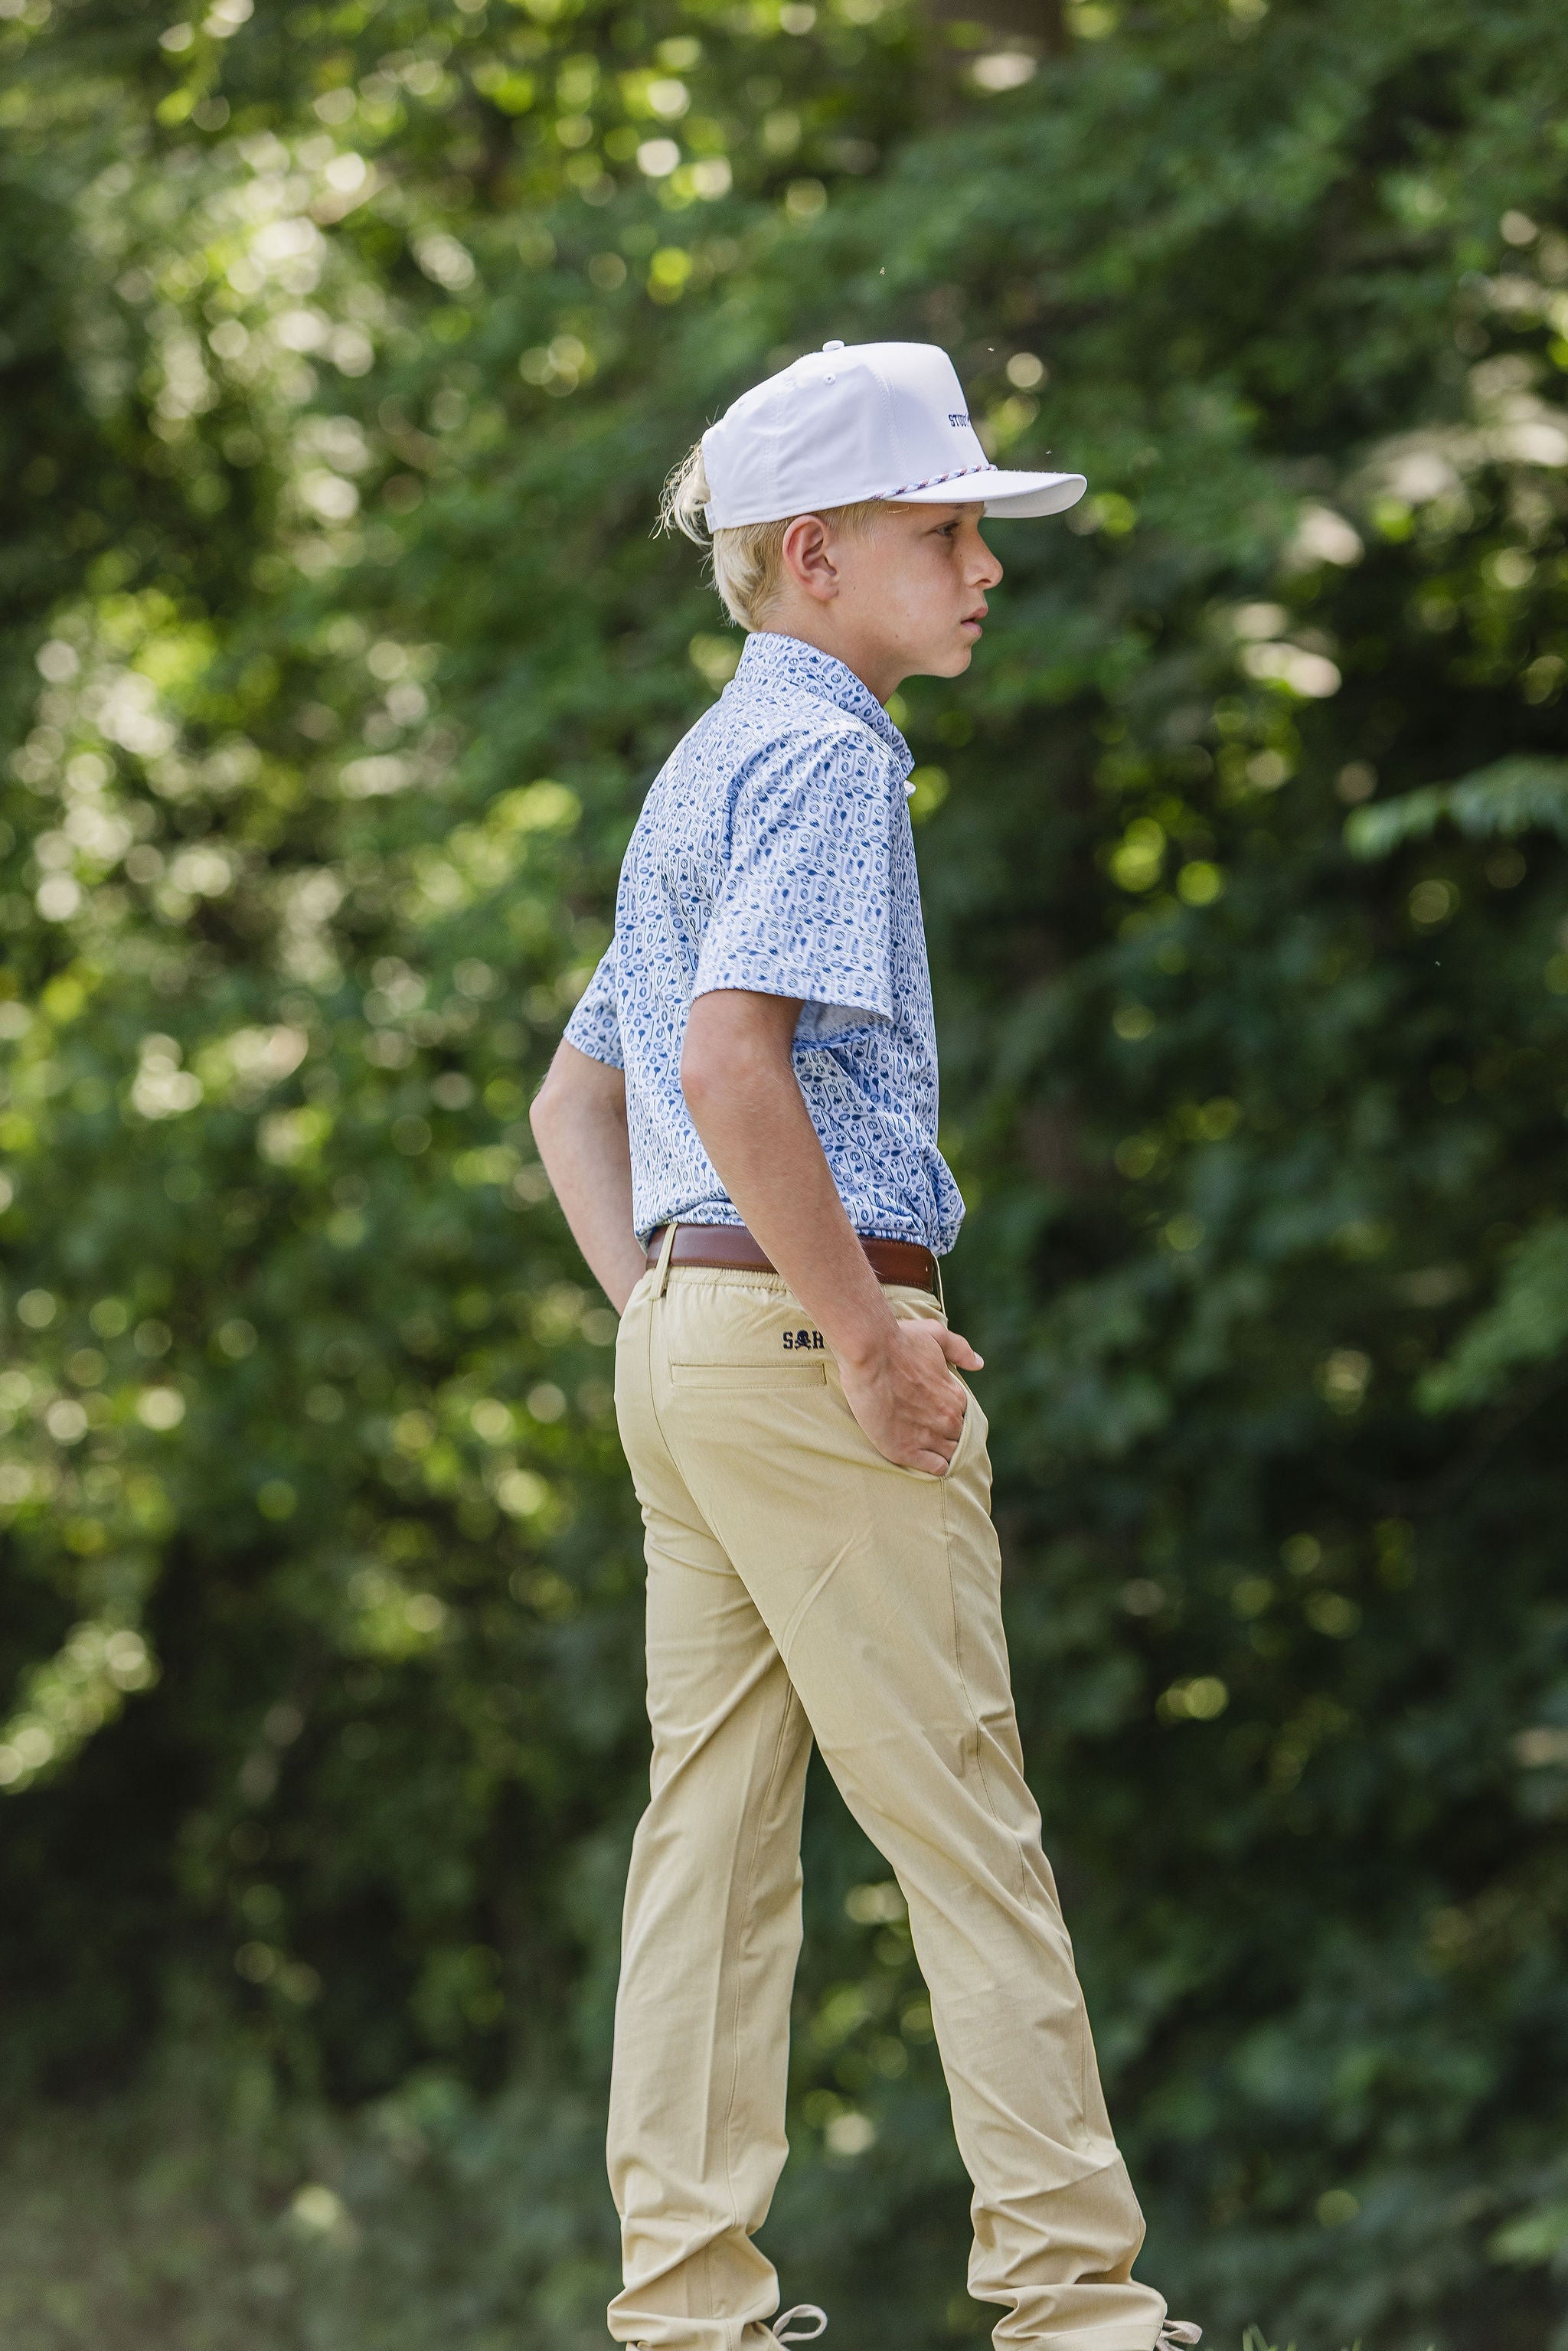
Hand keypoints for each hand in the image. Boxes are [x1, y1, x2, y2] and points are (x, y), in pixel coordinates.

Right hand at [839, 1318, 983, 1475]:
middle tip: (926, 1430)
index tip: (934, 1412)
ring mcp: (928, 1436)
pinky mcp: (906, 1449)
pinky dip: (932, 1465)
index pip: (964, 1416)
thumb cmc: (899, 1340)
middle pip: (958, 1438)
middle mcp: (947, 1418)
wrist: (869, 1352)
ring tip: (922, 1445)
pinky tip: (920, 1456)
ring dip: (941, 1451)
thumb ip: (960, 1349)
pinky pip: (935, 1468)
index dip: (950, 1415)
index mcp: (955, 1395)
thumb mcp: (936, 1335)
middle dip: (947, 1435)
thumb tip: (978, 1364)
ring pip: (950, 1455)